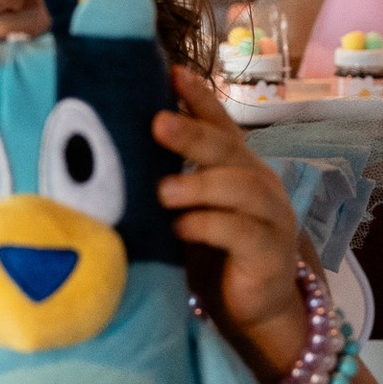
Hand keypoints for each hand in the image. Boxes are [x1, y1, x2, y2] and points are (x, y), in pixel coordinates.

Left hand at [155, 67, 306, 383]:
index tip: (171, 72)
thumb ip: (167, 184)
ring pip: (242, 188)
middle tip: (158, 124)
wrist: (251, 311)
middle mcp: (259, 183)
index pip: (220, 124)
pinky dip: (208, 226)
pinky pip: (242, 233)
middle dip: (192, 133)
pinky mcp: (271, 253)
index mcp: (237, 167)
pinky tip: (181, 229)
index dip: (198, 97)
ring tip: (163, 191)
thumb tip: (111, 153)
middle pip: (228, 149)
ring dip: (199, 185)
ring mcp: (271, 217)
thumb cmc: (210, 255)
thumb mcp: (186, 212)